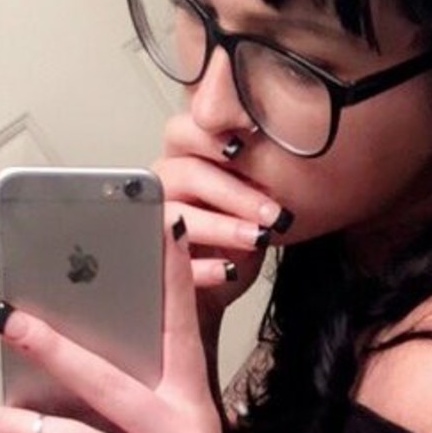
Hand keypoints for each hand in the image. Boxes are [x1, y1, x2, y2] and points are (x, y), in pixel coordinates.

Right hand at [153, 113, 292, 340]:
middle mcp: (164, 189)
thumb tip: (278, 179)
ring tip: (255, 238)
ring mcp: (153, 225)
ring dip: (220, 226)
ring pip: (176, 214)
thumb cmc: (228, 251)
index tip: (242, 148)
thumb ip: (258, 194)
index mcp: (185, 165)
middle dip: (234, 193)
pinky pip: (172, 264)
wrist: (208, 299)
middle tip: (271, 214)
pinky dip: (203, 268)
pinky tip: (228, 270)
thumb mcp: (251, 218)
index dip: (210, 136)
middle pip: (188, 173)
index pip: (186, 133)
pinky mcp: (155, 267)